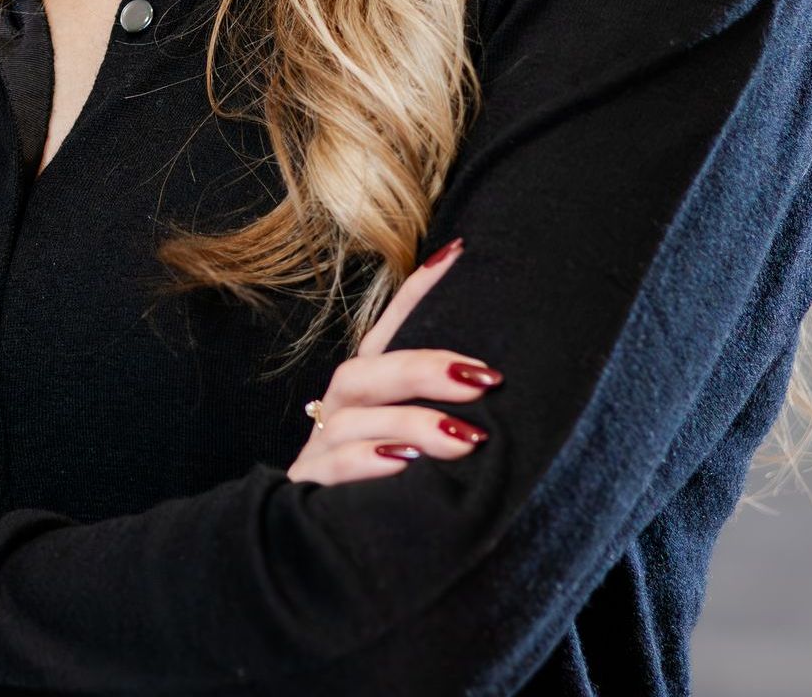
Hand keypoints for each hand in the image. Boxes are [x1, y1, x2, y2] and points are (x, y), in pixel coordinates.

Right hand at [287, 236, 503, 483]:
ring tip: (467, 440)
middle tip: (483, 380)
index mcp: (366, 391)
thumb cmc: (391, 493)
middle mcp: (339, 410)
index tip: (460, 254)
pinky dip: (369, 461)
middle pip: (367, 370)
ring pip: (353, 417)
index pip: (389, 330)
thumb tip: (503, 380)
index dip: (418, 291)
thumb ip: (449, 414)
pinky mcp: (309, 491)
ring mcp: (320, 448)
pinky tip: (405, 465)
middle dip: (425, 369)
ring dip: (411, 423)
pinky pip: (334, 467)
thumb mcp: (422, 448)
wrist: (323, 557)